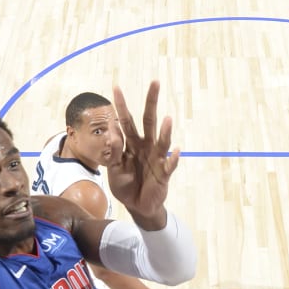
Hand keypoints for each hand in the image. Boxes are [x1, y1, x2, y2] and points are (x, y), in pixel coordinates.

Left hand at [103, 82, 179, 228]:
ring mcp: (156, 158)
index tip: (116, 87)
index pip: (125, 121)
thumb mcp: (113, 168)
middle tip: (155, 82)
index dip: (121, 105)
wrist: (136, 206)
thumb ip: (113, 151)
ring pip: (162, 140)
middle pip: (148, 120)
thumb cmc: (125, 184)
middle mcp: (145, 146)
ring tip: (167, 119)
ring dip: (165, 130)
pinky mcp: (164, 173)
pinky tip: (176, 151)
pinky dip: (173, 159)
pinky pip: (170, 165)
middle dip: (151, 101)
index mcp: (131, 143)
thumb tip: (112, 132)